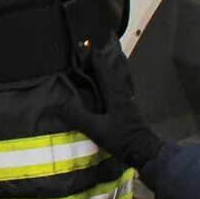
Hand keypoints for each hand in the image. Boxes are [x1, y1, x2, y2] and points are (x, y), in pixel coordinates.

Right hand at [50, 50, 165, 171]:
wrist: (145, 153)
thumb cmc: (121, 138)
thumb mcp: (96, 128)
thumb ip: (76, 116)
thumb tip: (54, 103)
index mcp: (114, 94)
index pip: (104, 70)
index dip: (96, 58)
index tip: (88, 46)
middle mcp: (121, 94)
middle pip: (111, 73)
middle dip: (101, 63)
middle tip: (90, 53)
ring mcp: (126, 103)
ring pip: (114, 83)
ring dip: (105, 74)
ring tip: (93, 69)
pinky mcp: (127, 112)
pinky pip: (115, 92)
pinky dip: (107, 86)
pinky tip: (102, 92)